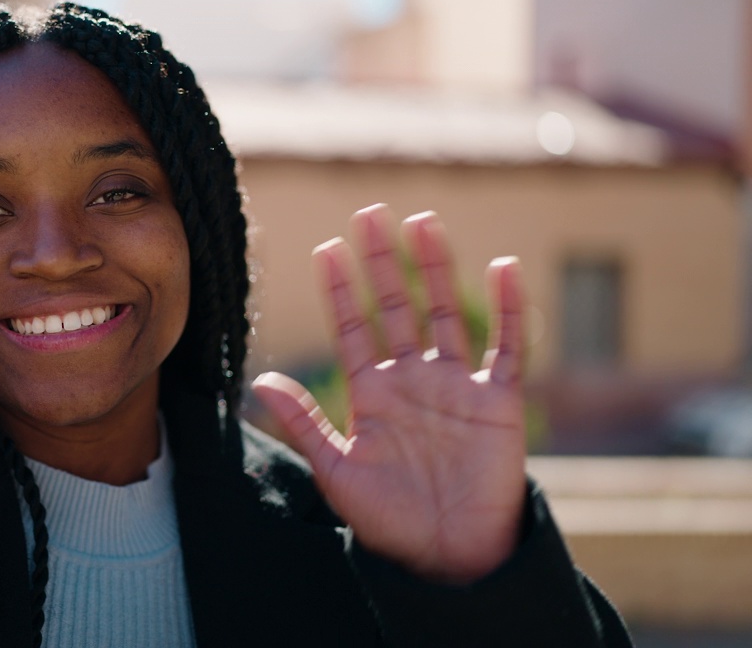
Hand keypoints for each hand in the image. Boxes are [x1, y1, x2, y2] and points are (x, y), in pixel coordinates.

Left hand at [252, 204, 526, 584]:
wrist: (448, 556)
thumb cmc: (389, 520)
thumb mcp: (338, 471)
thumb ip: (306, 423)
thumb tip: (262, 380)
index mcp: (372, 394)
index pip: (353, 329)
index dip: (340, 291)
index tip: (326, 250)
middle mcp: (412, 380)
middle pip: (396, 307)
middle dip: (383, 263)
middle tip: (369, 215)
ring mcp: (456, 386)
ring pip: (445, 313)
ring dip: (435, 268)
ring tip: (421, 222)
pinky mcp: (497, 401)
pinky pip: (507, 347)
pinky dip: (509, 309)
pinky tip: (502, 267)